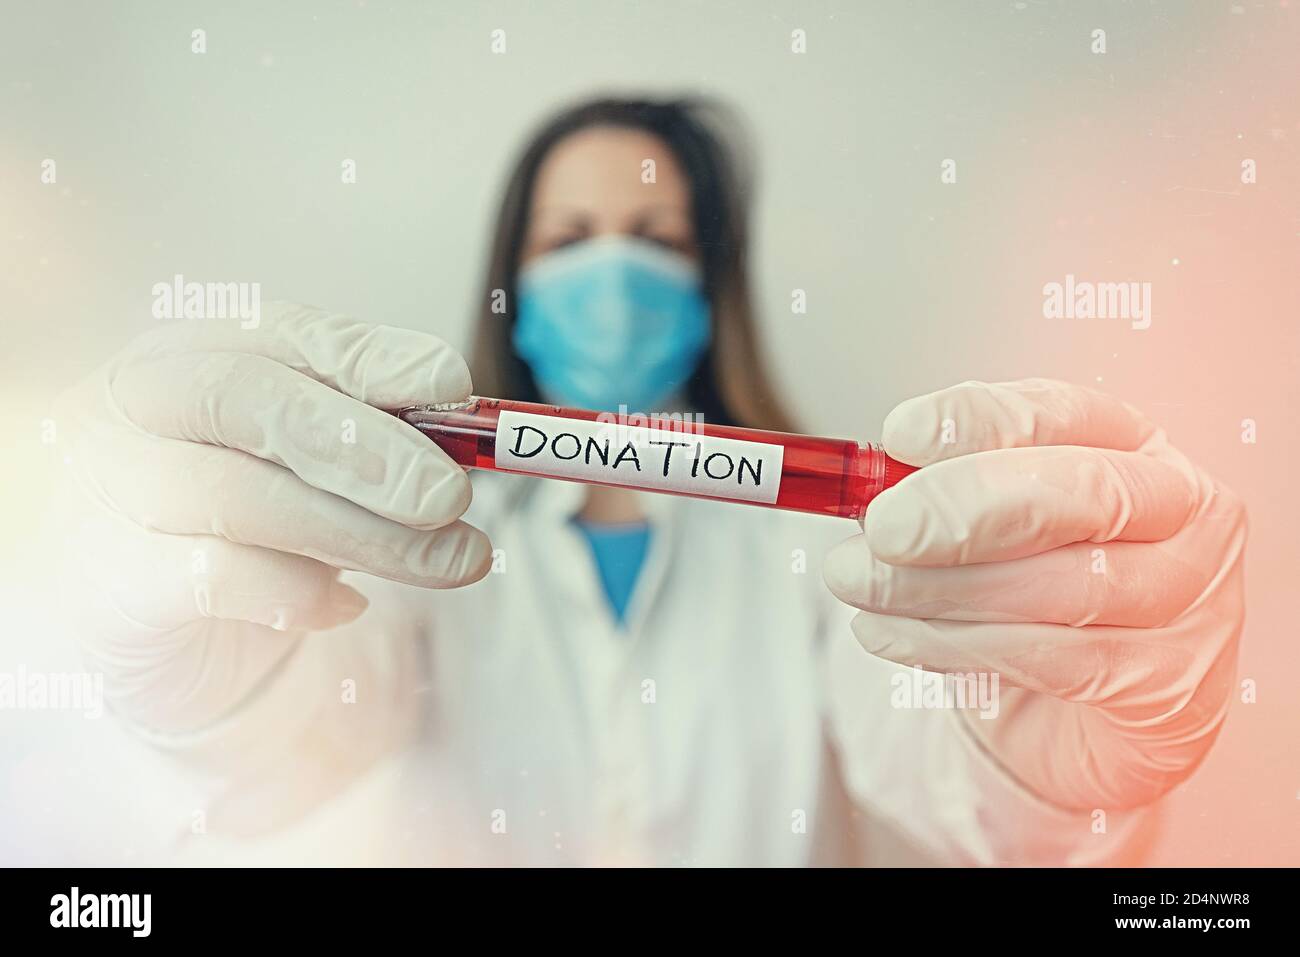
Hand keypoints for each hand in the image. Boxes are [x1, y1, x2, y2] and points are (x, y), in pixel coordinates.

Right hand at [54, 302, 491, 731]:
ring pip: (238, 497)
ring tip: (450, 560)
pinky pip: (211, 577)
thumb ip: (370, 433)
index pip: (279, 331)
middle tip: (452, 495)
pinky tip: (345, 603)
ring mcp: (106, 489)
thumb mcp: (305, 460)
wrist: (145, 621)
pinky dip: (296, 591)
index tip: (452, 383)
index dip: (370, 356)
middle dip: (367, 448)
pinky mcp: (107, 580)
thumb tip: (469, 428)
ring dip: (363, 534)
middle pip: (245, 400)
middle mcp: (132, 405)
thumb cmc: (241, 518)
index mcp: (190, 351)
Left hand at [823, 379, 1246, 809]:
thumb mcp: (984, 520)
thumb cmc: (1028, 587)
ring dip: (936, 587)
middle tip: (881, 528)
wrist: (1083, 706)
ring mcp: (1187, 598)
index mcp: (1130, 443)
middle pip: (1079, 493)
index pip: (1060, 411)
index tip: (896, 434)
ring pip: (1061, 587)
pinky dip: (948, 644)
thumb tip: (855, 480)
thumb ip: (932, 489)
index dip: (976, 420)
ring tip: (858, 583)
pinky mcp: (1166, 683)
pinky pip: (1050, 660)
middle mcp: (1176, 509)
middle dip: (962, 507)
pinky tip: (884, 633)